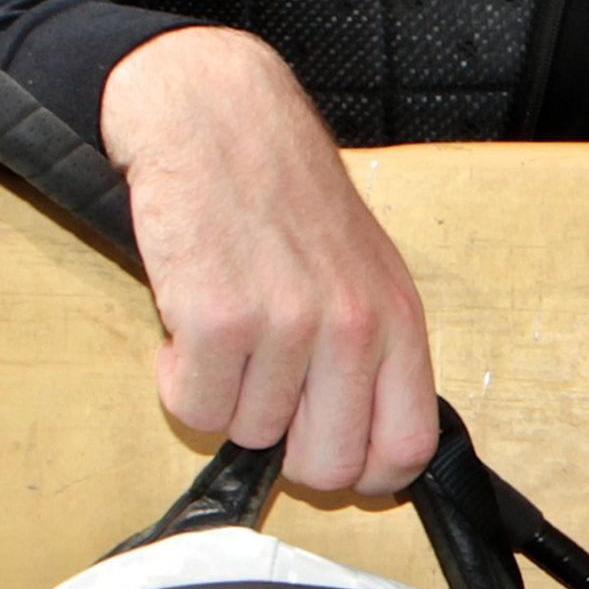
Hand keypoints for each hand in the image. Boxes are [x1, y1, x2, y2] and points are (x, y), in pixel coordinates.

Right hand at [98, 25, 437, 497]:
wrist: (217, 116)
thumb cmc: (284, 193)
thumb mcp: (362, 268)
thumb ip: (371, 353)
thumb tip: (362, 447)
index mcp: (397, 318)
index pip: (407, 449)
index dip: (362, 471)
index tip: (324, 449)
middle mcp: (352, 327)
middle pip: (328, 465)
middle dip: (283, 448)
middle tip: (261, 391)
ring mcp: (288, 326)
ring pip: (248, 436)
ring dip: (225, 396)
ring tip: (228, 327)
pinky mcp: (218, 320)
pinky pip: (193, 408)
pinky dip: (180, 378)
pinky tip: (190, 321)